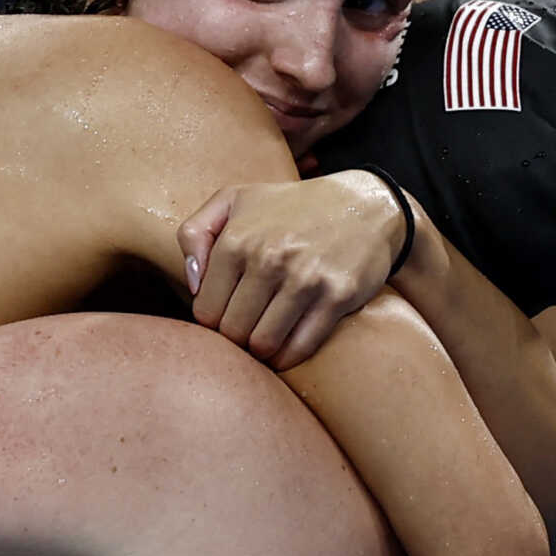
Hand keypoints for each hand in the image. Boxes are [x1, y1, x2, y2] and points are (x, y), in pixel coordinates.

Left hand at [177, 173, 407, 368]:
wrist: (364, 205)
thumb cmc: (290, 206)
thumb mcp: (233, 200)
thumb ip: (194, 234)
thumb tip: (191, 283)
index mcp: (236, 239)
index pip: (205, 311)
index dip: (212, 320)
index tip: (225, 315)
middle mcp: (268, 259)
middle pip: (232, 332)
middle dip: (235, 338)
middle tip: (245, 331)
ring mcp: (305, 279)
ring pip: (263, 344)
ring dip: (261, 350)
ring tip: (263, 340)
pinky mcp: (337, 297)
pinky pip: (300, 347)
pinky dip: (288, 356)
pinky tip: (286, 347)